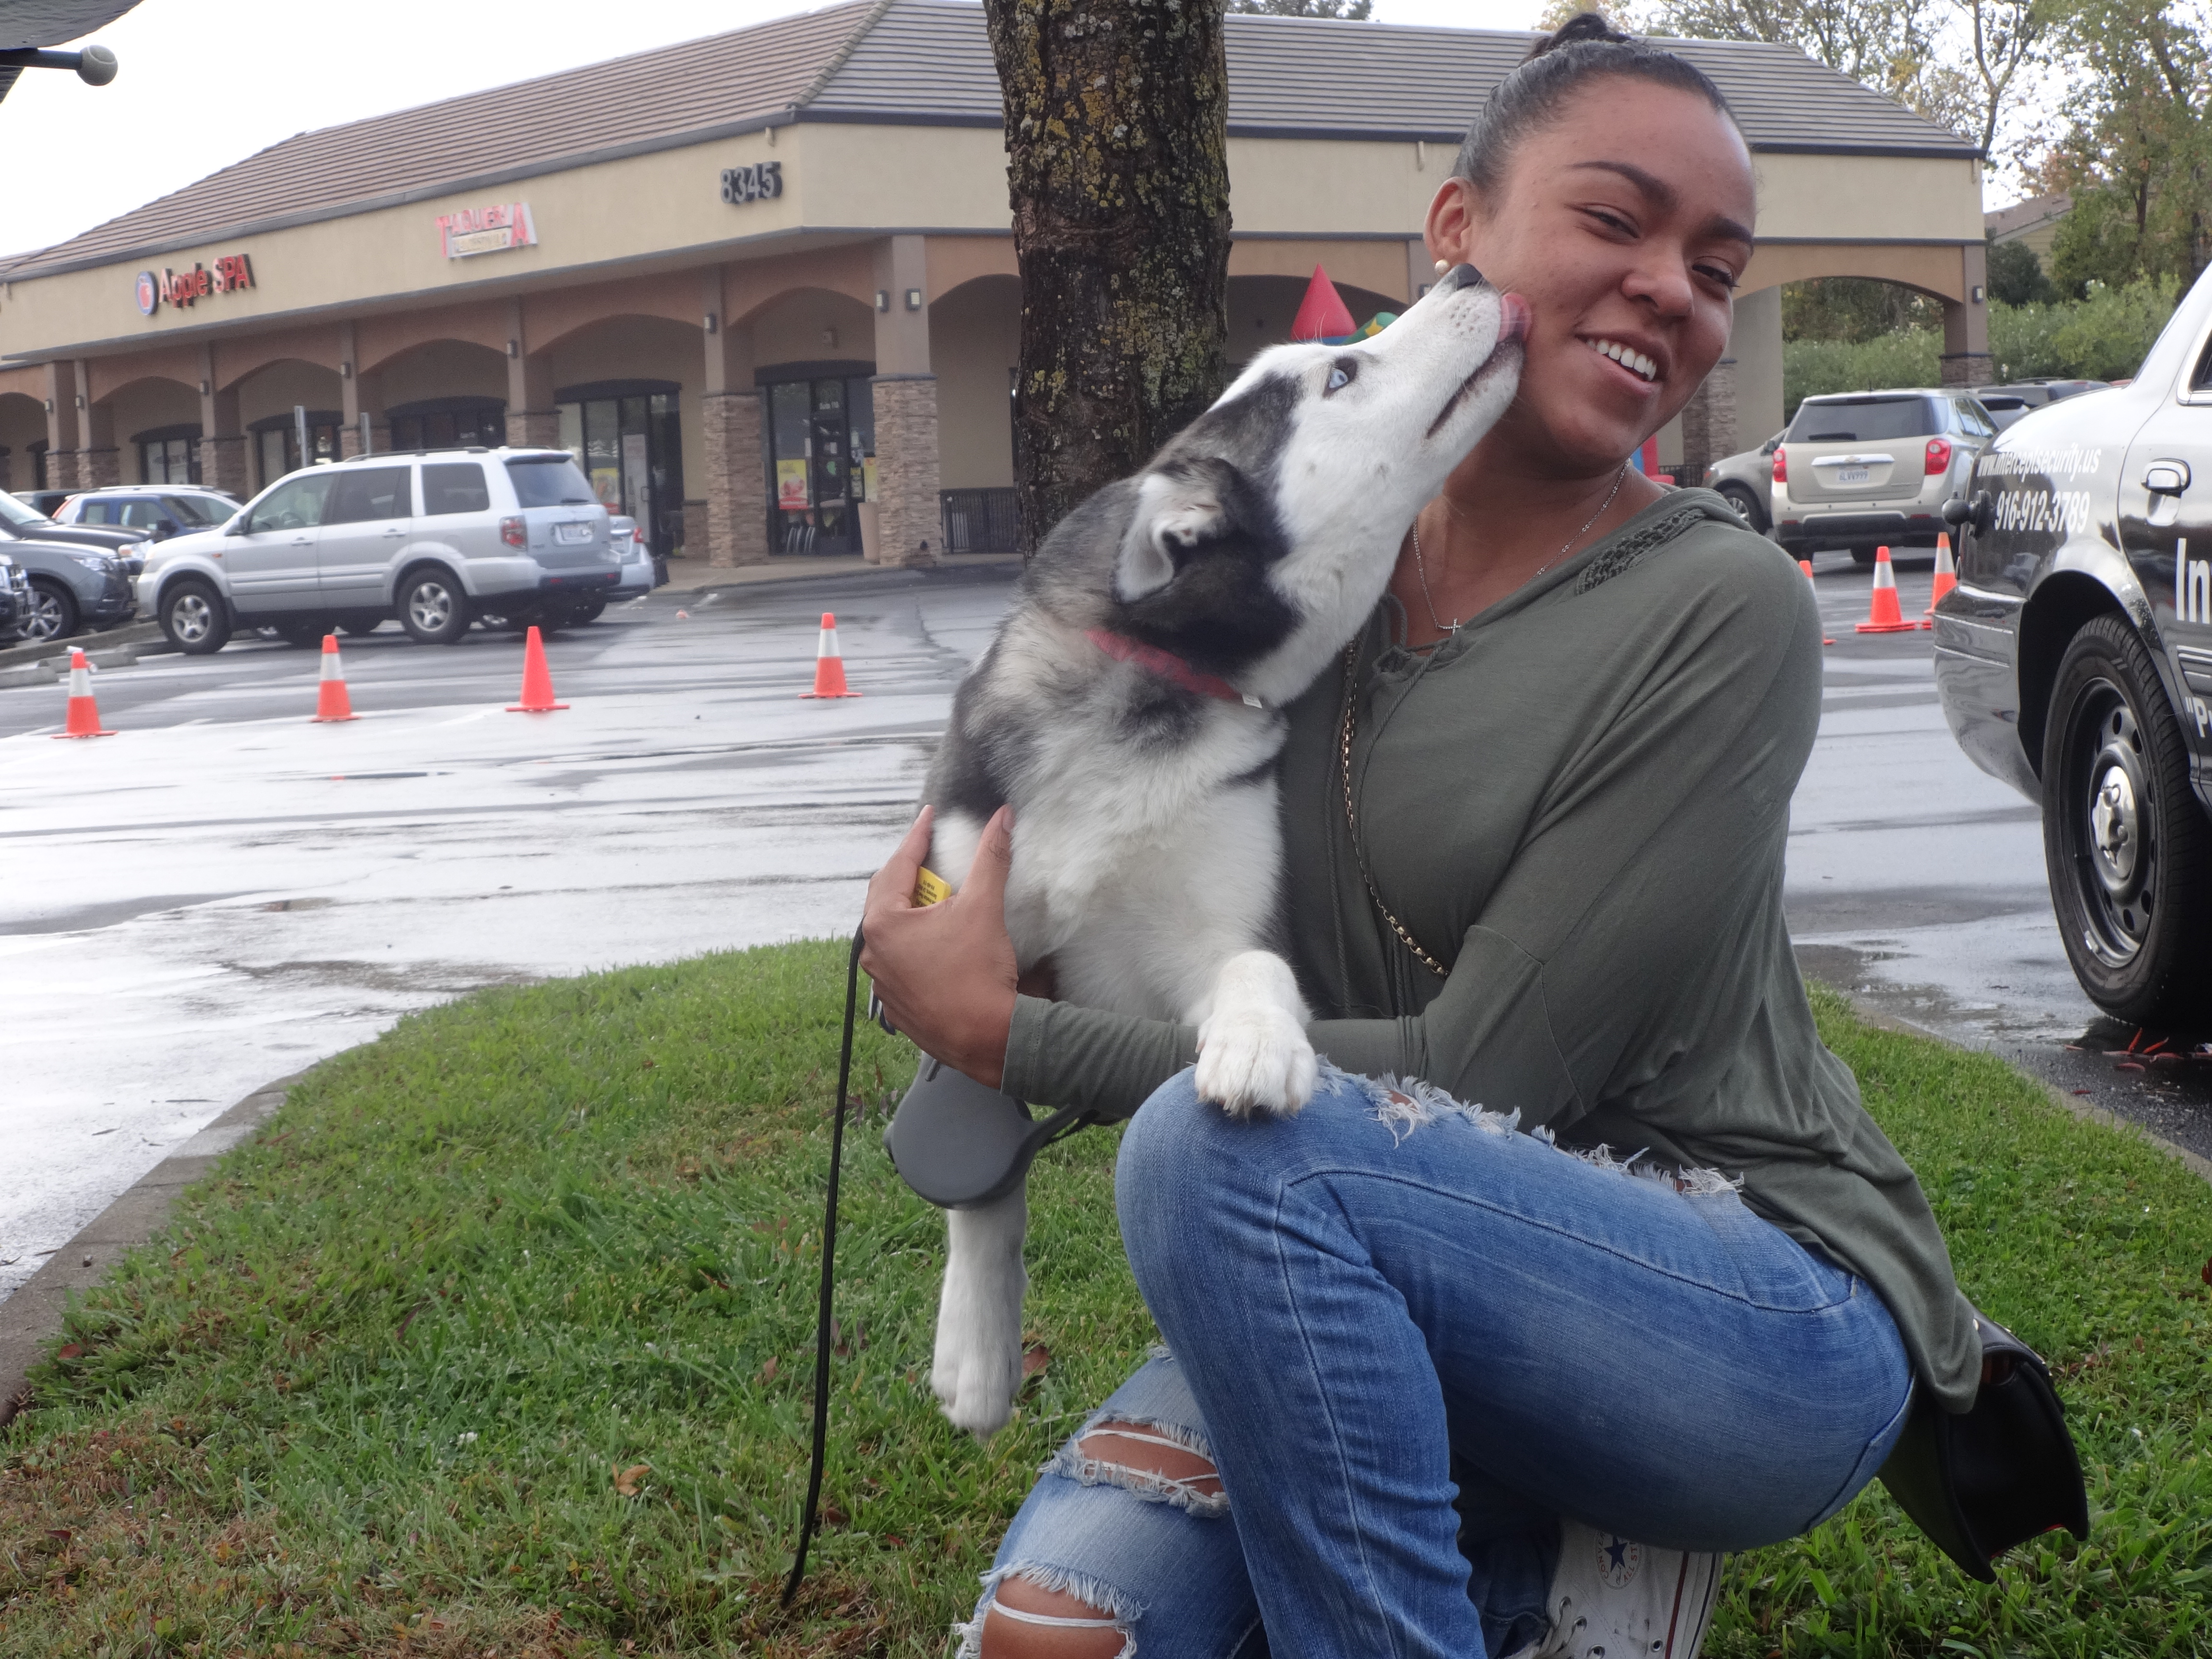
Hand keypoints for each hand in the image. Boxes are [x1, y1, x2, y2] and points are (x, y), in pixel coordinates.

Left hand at [860, 805, 1020, 1087]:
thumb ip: (991, 858)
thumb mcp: (983, 906)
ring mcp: (881, 981)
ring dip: (912, 913)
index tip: (928, 818)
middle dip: (912, 874)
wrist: (985, 1036)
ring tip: (936, 900)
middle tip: (932, 857)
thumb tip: (1002, 818)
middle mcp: (872, 951)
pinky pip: (899, 963)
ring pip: (892, 932)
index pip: (899, 865)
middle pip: (889, 897)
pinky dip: (915, 946)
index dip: (917, 838)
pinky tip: (937, 944)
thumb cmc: (977, 972)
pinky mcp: (895, 1004)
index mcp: (883, 922)